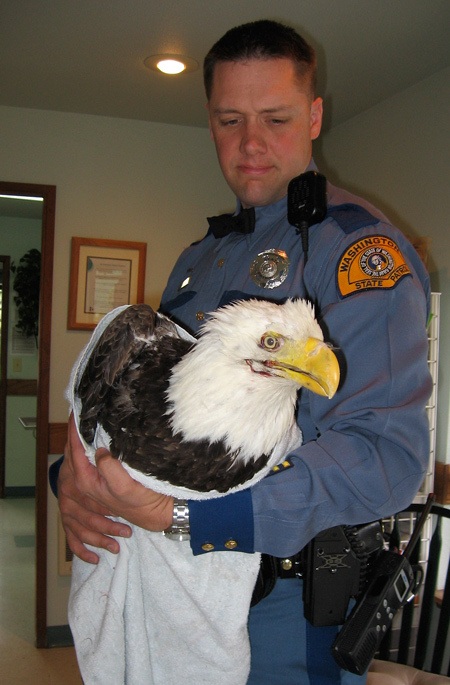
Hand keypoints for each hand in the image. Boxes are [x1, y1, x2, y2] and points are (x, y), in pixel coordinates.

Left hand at [58, 414, 172, 563]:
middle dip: (75, 429)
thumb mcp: (123, 486)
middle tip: (81, 408)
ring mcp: (95, 476)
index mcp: (85, 479)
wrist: (156, 513)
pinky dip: (91, 440)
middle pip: (73, 448)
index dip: (73, 428)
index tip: (76, 409)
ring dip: (82, 434)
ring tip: (87, 416)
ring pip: (81, 450)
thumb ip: (108, 468)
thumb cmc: (141, 501)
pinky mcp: (104, 474)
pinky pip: (91, 454)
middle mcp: (86, 478)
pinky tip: (97, 431)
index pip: (73, 448)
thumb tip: (99, 449)